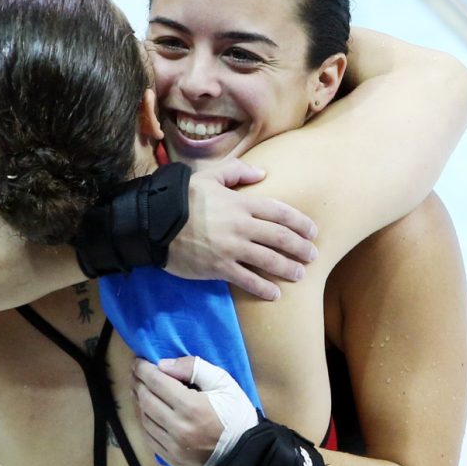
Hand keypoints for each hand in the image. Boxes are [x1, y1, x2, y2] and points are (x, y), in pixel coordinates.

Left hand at [131, 355, 257, 465]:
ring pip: (144, 419)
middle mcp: (178, 427)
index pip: (157, 382)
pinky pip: (149, 438)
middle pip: (146, 400)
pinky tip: (146, 412)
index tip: (139, 362)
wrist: (246, 455)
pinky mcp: (172, 459)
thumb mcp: (224, 383)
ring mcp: (173, 446)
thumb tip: (164, 365)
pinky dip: (144, 422)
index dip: (144, 370)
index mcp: (191, 406)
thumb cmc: (236, 416)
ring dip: (138, 402)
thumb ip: (195, 368)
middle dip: (137, 383)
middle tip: (136, 374)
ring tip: (139, 390)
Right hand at [164, 158, 317, 300]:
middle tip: (313, 255)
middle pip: (280, 237)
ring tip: (300, 274)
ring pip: (268, 260)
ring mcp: (231, 249)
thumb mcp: (209, 175)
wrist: (153, 222)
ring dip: (288, 268)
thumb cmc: (181, 197)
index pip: (280, 212)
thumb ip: (237, 171)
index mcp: (241, 203)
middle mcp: (241, 226)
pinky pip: (246, 280)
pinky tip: (274, 294)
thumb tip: (263, 173)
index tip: (313, 230)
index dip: (300, 222)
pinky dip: (263, 288)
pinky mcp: (218, 268)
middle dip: (300, 247)